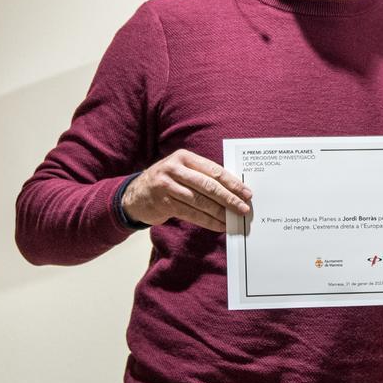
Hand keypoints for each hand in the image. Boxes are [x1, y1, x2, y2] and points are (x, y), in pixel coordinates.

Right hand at [121, 149, 251, 231]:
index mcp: (184, 157)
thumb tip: (234, 189)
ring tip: (233, 219)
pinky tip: (219, 225)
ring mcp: (166, 186)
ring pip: (200, 201)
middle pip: (208, 185)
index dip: (232, 182)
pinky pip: (191, 214)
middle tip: (244, 208)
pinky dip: (207, 221)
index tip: (247, 193)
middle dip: (229, 198)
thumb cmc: (168, 181)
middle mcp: (174, 169)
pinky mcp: (163, 203)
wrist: (135, 194)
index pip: (214, 170)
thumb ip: (203, 175)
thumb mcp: (183, 170)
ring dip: (219, 212)